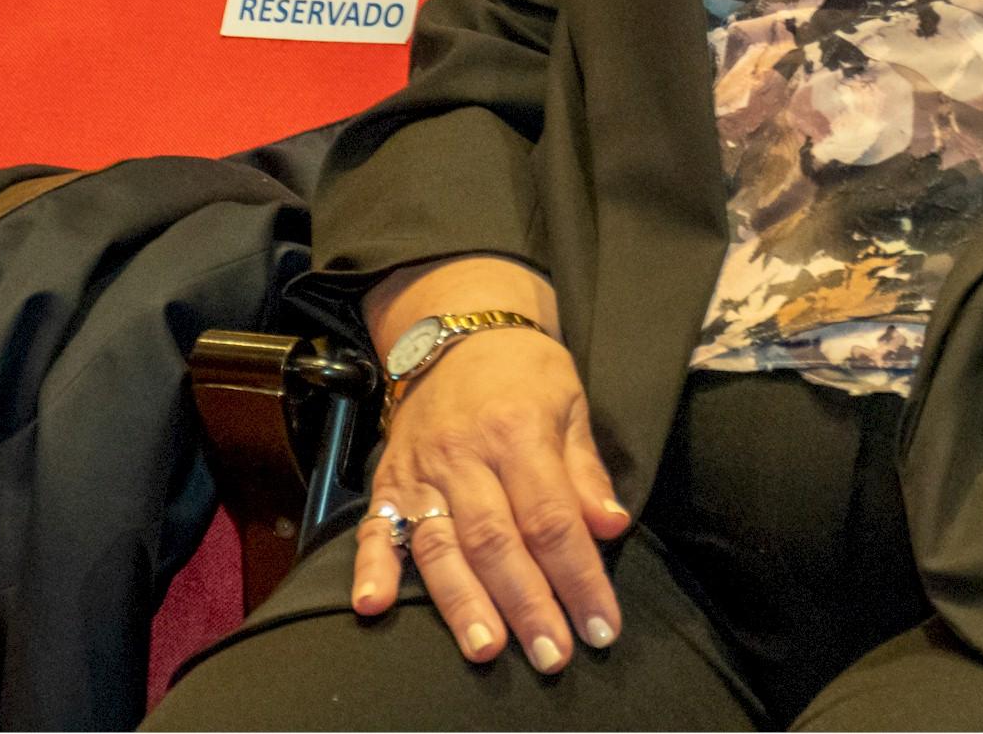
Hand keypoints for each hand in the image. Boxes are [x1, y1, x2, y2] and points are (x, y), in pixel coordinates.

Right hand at [351, 324, 629, 671]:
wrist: (457, 327)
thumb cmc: (524, 371)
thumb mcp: (570, 403)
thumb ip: (584, 471)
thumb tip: (611, 527)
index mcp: (518, 433)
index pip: (552, 520)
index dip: (579, 577)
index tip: (601, 625)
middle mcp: (465, 456)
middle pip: (496, 542)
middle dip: (527, 605)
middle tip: (552, 656)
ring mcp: (421, 471)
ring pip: (440, 545)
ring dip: (462, 603)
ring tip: (485, 650)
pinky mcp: (388, 481)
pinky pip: (374, 529)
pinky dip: (371, 568)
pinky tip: (374, 606)